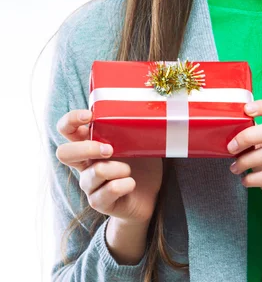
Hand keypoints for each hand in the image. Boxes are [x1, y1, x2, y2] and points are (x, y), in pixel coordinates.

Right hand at [55, 109, 162, 224]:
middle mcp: (85, 164)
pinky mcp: (99, 202)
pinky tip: (131, 183)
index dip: (71, 120)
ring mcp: (90, 184)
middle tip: (110, 149)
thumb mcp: (137, 139)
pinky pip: (108, 191)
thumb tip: (137, 107)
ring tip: (129, 169)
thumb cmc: (141, 162)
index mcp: (90, 144)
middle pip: (64, 153)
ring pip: (94, 173)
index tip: (90, 116)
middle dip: (87, 148)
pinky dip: (124, 184)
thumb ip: (130, 127)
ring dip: (117, 168)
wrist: (149, 195)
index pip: (66, 129)